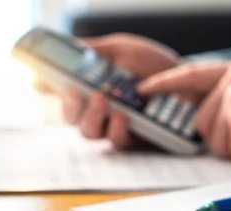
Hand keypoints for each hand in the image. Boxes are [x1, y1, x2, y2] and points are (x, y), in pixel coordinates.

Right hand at [40, 34, 178, 148]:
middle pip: (68, 117)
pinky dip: (116, 129)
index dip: (45, 89)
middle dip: (67, 106)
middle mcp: (97, 108)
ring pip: (87, 132)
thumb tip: (70, 47)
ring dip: (90, 117)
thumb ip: (96, 50)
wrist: (190, 84)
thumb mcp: (124, 49)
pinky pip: (115, 142)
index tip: (41, 82)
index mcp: (90, 85)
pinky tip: (123, 117)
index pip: (58, 90)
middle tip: (75, 92)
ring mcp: (113, 125)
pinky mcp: (132, 140)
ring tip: (102, 99)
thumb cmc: (156, 67)